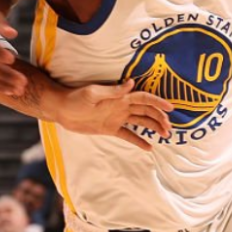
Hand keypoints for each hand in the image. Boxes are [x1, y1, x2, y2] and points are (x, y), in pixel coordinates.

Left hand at [58, 79, 174, 151]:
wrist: (62, 110)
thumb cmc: (76, 98)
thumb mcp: (93, 93)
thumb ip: (113, 91)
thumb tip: (132, 84)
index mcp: (120, 97)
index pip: (144, 99)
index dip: (158, 102)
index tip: (170, 108)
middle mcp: (121, 107)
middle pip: (146, 111)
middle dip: (159, 118)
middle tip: (169, 128)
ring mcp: (117, 118)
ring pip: (141, 122)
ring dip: (153, 127)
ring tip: (165, 135)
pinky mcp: (110, 129)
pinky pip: (128, 135)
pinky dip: (139, 140)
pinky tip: (149, 147)